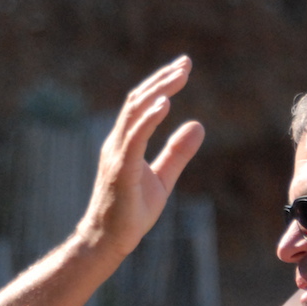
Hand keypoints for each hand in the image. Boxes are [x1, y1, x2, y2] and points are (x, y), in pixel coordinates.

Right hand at [75, 56, 204, 258]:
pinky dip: (149, 118)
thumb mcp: (162, 178)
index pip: (141, 104)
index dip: (162, 83)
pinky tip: (165, 104)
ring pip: (134, 113)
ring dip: (158, 91)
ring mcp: (116, 155)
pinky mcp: (121, 169)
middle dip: (162, 79)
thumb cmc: (130, 213)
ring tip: (180, 76)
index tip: (183, 68)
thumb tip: (198, 125)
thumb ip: (178, 152)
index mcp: (125, 143)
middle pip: (137, 101)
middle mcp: (117, 143)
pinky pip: (134, 138)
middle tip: (186, 63)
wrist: (108, 241)